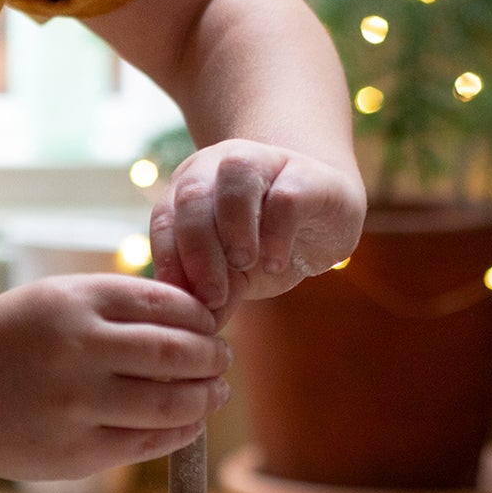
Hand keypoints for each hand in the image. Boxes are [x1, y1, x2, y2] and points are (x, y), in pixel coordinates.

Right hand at [0, 274, 230, 480]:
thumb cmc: (11, 339)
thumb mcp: (56, 298)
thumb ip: (119, 302)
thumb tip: (199, 315)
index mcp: (75, 301)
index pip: (169, 305)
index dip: (202, 318)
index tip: (209, 326)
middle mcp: (78, 350)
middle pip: (178, 354)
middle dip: (213, 357)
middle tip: (220, 359)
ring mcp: (77, 405)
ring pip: (172, 403)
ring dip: (207, 397)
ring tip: (214, 392)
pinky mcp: (76, 452)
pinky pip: (149, 442)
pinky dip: (182, 430)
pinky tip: (188, 421)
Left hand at [150, 139, 365, 325]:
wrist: (326, 222)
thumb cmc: (268, 246)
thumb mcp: (235, 277)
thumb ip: (214, 295)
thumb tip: (192, 329)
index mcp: (191, 191)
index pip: (165, 220)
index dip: (170, 262)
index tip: (183, 304)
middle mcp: (220, 168)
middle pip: (194, 195)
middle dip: (198, 250)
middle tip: (213, 294)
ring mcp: (266, 163)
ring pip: (236, 175)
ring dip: (233, 226)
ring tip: (243, 264)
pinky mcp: (308, 175)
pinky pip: (285, 195)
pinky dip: (276, 233)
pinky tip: (275, 263)